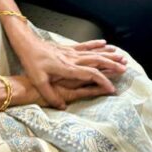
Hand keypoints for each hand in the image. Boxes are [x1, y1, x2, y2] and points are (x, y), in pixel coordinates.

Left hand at [3, 21, 123, 107]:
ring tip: (121, 56)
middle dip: (112, 65)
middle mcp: (73, 59)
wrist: (28, 44)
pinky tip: (105, 44)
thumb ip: (51, 95)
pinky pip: (86, 46)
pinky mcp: (69, 48)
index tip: (111, 88)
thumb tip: (62, 107)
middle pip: (97, 61)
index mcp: (67, 68)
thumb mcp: (38, 82)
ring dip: (108, 54)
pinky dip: (97, 45)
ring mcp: (72, 52)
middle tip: (124, 69)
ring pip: (94, 52)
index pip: (90, 74)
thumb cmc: (32, 62)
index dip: (103, 81)